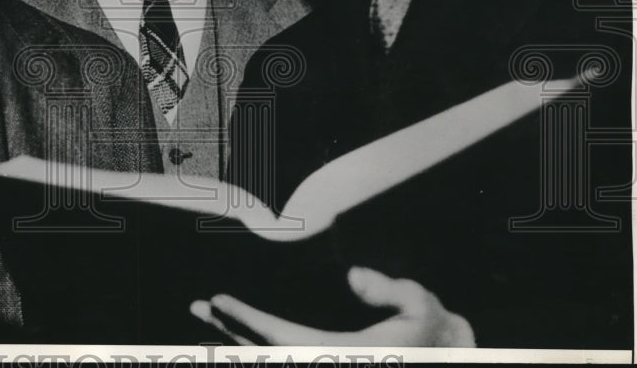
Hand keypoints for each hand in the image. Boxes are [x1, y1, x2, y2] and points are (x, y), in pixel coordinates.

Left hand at [190, 266, 475, 346]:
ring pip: (266, 359)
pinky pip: (278, 358)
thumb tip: (352, 276)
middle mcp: (322, 363)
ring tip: (204, 322)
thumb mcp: (421, 307)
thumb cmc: (429, 334)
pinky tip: (234, 340)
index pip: (277, 337)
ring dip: (233, 342)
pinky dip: (253, 349)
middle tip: (194, 310)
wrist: (441, 354)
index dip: (244, 319)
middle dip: (225, 332)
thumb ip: (390, 290)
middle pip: (261, 352)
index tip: (217, 300)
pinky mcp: (325, 361)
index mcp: (338, 352)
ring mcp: (321, 364)